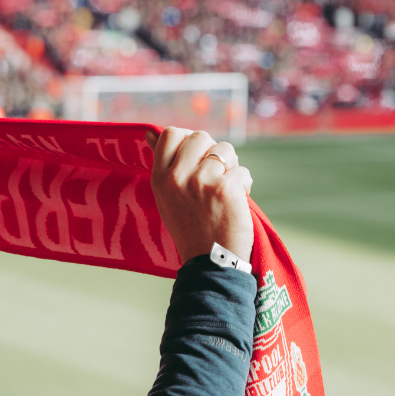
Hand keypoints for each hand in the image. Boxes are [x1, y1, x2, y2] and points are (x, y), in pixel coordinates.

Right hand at [145, 128, 252, 264]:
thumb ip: (164, 164)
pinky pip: (242, 171)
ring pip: (225, 150)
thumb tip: (150, 131)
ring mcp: (202, 182)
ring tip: (226, 189)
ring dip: (232, 166)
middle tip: (216, 175)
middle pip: (201, 136)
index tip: (198, 157)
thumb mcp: (166, 197)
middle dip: (213, 151)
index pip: (170, 133)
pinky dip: (244, 184)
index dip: (189, 140)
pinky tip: (237, 201)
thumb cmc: (190, 228)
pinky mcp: (225, 189)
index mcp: (159, 178)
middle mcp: (177, 177)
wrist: (210, 263)